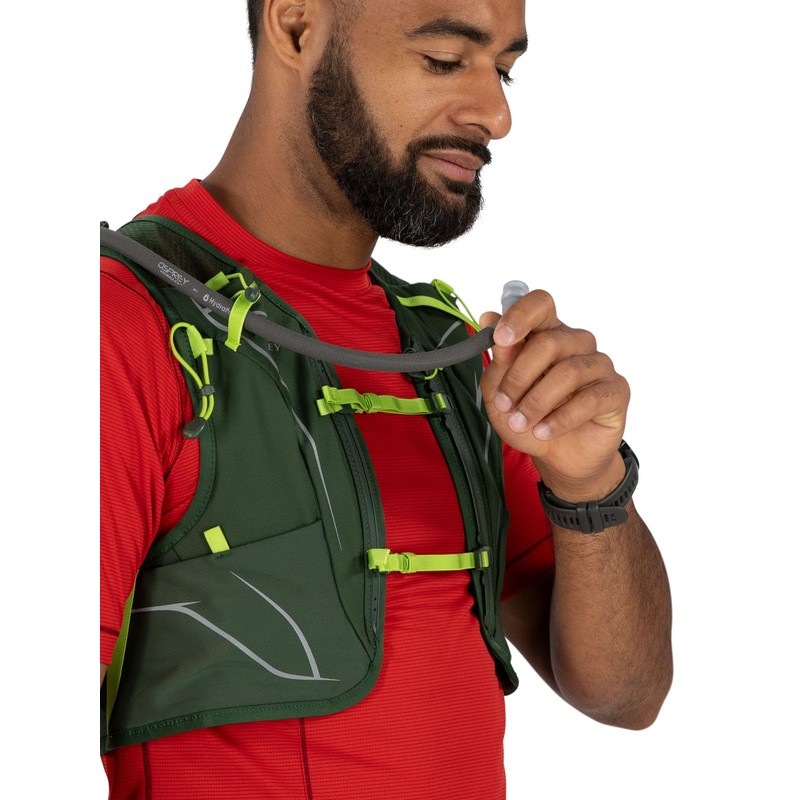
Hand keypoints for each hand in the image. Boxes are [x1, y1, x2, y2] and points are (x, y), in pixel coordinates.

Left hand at [480, 290, 629, 501]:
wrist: (558, 457)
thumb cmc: (528, 417)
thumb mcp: (500, 391)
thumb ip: (499, 358)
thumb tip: (489, 317)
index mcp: (546, 333)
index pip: (540, 303)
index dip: (519, 316)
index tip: (500, 339)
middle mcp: (576, 342)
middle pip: (548, 342)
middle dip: (519, 377)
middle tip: (504, 404)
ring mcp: (598, 364)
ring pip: (567, 372)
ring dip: (536, 402)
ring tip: (520, 423)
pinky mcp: (615, 390)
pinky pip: (589, 399)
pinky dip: (559, 419)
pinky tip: (543, 432)